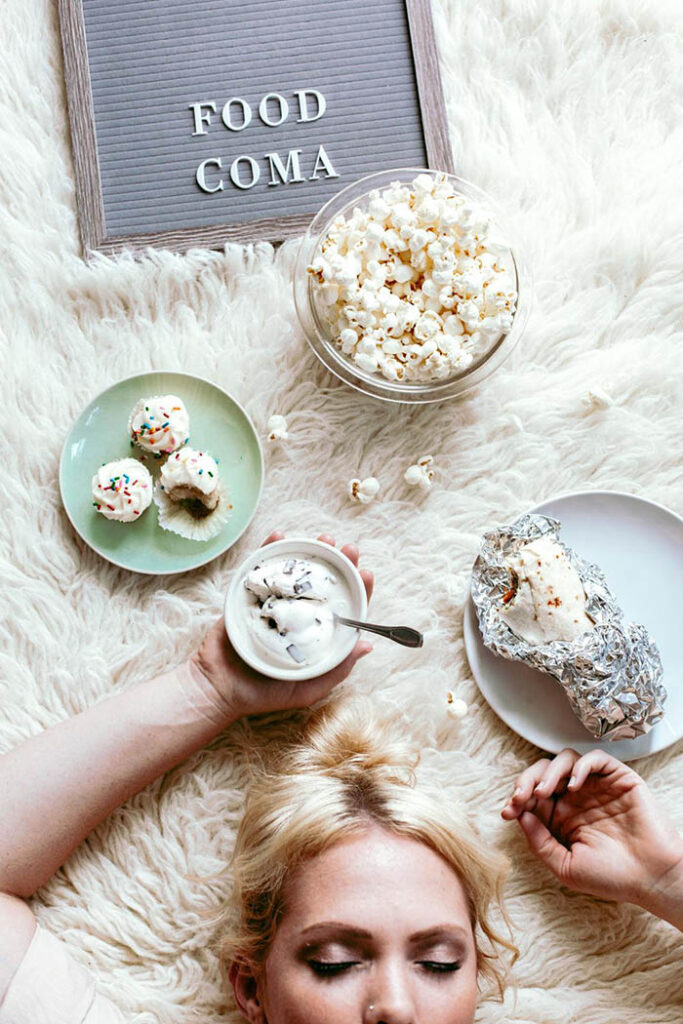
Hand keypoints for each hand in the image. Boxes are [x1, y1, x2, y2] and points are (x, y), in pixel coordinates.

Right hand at [191, 531, 373, 722]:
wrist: (218, 689)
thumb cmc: (264, 694)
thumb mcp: (307, 689)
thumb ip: (336, 670)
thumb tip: (367, 644)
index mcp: (316, 635)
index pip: (345, 609)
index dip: (359, 590)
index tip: (367, 574)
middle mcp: (299, 615)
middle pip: (324, 584)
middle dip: (339, 563)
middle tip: (347, 548)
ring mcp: (275, 603)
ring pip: (296, 572)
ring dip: (310, 551)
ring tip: (322, 538)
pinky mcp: (250, 595)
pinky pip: (262, 569)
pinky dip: (270, 549)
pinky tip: (280, 535)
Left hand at [501, 748, 682, 914]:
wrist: (652, 878)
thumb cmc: (613, 877)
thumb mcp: (565, 866)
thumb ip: (539, 842)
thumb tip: (520, 815)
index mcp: (563, 817)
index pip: (533, 795)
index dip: (517, 799)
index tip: (508, 811)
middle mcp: (578, 798)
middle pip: (544, 772)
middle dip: (526, 780)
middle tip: (520, 797)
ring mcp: (597, 786)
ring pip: (565, 760)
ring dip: (548, 771)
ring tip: (543, 792)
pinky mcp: (618, 778)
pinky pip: (595, 759)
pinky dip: (580, 766)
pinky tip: (573, 786)